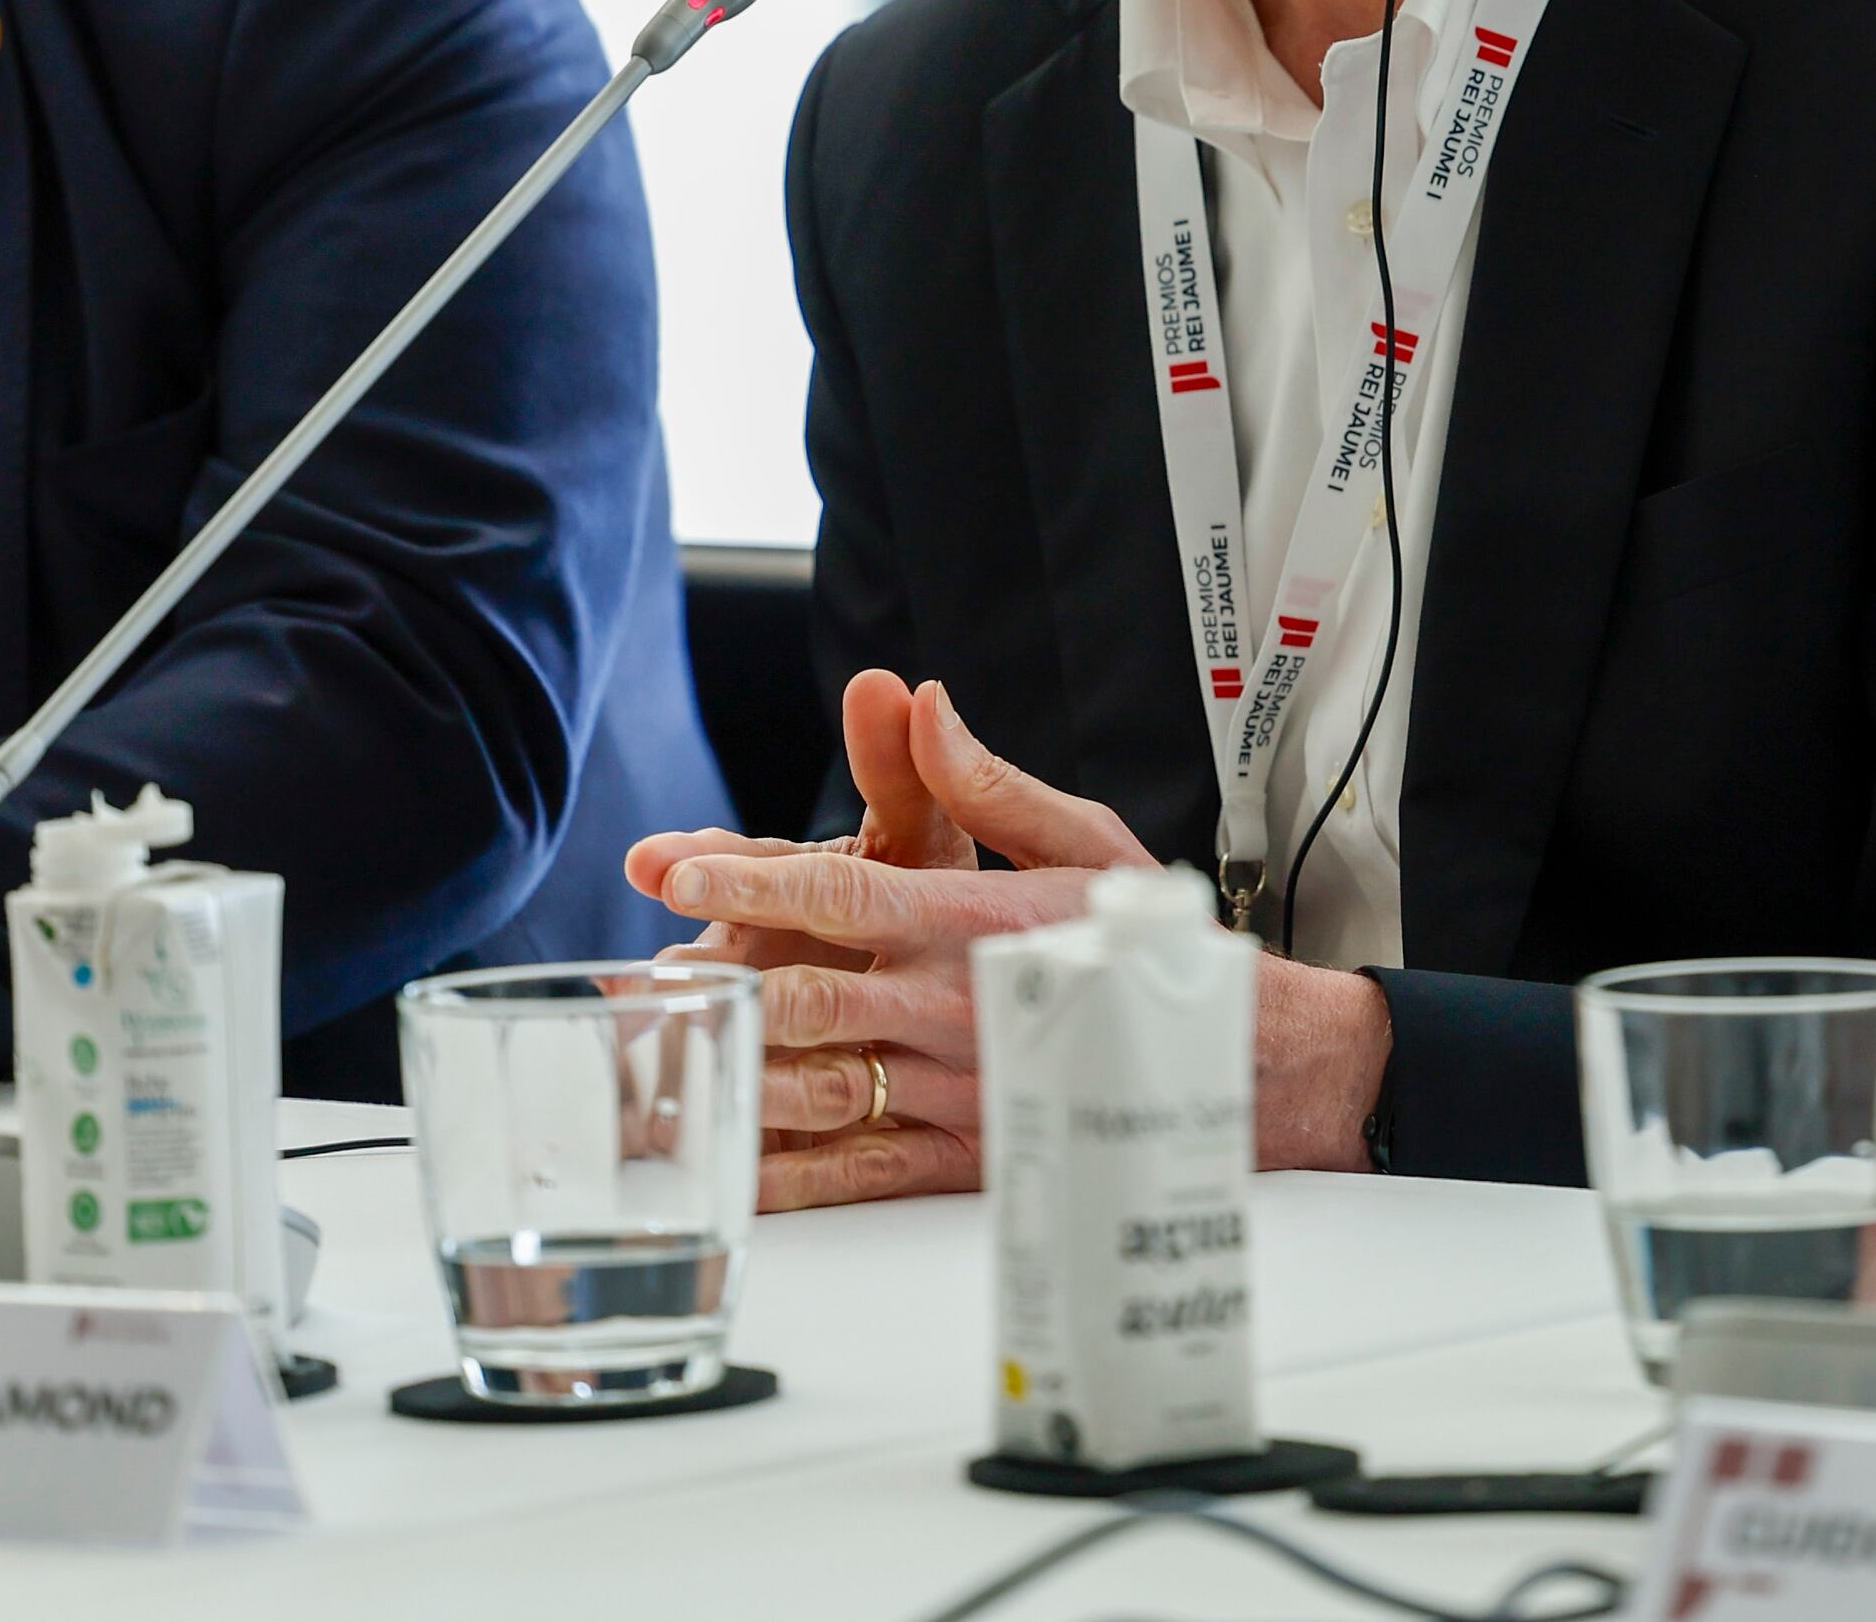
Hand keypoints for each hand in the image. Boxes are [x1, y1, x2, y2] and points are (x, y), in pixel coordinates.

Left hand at [625, 673, 1391, 1207]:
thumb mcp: (1083, 837)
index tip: (669, 868)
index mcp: (972, 920)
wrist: (1238, 1061)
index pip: (840, 893)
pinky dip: (781, 1172)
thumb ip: (986, 778)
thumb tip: (919, 704)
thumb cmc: (1154, 944)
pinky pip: (857, 1170)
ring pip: (819, 1082)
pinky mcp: (963, 1157)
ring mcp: (955, 1087)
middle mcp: (953, 1003)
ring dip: (728, 1070)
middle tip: (636, 973)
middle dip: (711, 978)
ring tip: (651, 1059)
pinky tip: (721, 1163)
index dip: (744, 879)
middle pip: (806, 991)